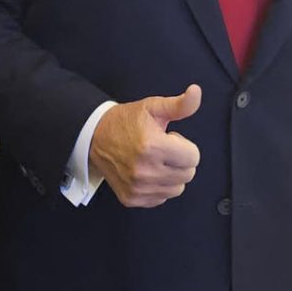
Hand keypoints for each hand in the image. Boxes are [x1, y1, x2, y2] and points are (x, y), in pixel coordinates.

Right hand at [88, 84, 201, 207]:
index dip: (184, 146)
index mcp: (153, 146)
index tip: (170, 139)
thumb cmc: (126, 122)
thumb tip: (196, 92)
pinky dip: (158, 187)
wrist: (95, 137)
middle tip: (162, 150)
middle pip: (188, 174)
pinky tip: (147, 173)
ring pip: (177, 189)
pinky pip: (161, 198)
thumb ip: (180, 104)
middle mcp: (145, 170)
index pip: (194, 157)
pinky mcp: (132, 198)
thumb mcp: (153, 107)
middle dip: (180, 161)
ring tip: (155, 161)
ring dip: (171, 175)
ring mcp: (138, 187)